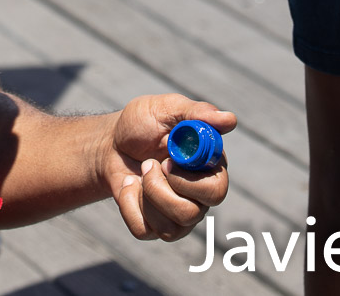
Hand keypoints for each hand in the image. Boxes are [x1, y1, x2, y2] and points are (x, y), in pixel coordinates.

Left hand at [101, 95, 233, 240]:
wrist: (109, 144)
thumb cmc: (142, 125)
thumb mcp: (166, 109)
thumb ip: (197, 113)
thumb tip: (230, 119)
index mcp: (208, 169)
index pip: (217, 189)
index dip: (190, 180)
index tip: (168, 159)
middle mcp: (198, 195)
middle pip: (195, 214)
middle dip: (163, 191)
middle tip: (150, 164)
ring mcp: (177, 214)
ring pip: (170, 228)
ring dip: (146, 193)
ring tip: (140, 170)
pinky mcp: (154, 227)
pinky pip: (144, 230)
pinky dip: (129, 205)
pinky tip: (129, 186)